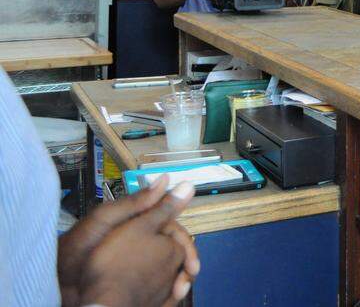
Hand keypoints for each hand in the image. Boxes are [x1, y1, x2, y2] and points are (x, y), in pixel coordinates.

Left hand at [61, 177, 198, 306]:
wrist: (54, 282)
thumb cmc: (74, 248)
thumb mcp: (105, 220)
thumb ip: (135, 203)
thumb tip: (167, 180)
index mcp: (135, 223)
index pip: (170, 227)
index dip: (183, 241)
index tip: (190, 258)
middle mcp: (139, 241)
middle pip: (173, 248)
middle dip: (185, 260)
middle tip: (190, 274)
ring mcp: (135, 261)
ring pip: (168, 265)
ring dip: (178, 275)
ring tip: (180, 289)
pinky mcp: (131, 279)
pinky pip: (157, 282)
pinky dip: (166, 288)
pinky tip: (169, 294)